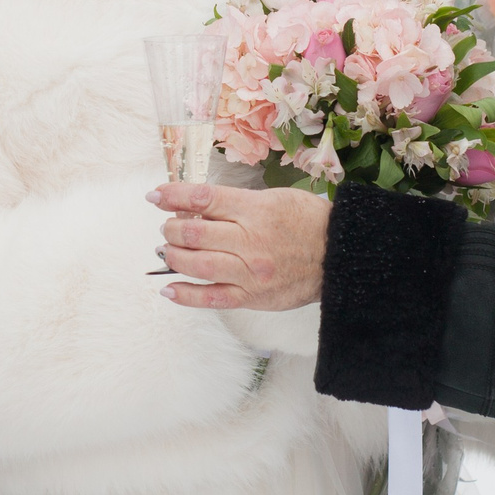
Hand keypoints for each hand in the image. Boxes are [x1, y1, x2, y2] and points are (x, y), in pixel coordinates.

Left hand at [150, 183, 329, 311]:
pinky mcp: (252, 297)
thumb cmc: (307, 222)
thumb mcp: (273, 198)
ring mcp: (249, 273)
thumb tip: (194, 207)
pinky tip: (168, 287)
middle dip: (170, 228)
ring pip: (196, 265)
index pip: (202, 199)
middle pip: (192, 233)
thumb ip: (234, 203)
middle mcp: (250, 241)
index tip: (155, 195)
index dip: (172, 195)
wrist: (340, 255)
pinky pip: (210, 298)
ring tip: (168, 250)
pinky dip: (185, 294)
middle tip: (168, 226)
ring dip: (172, 256)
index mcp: (256, 210)